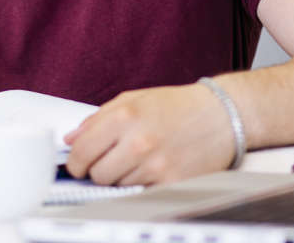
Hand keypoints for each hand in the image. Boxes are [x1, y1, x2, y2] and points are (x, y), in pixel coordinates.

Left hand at [63, 83, 235, 185]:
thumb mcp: (132, 100)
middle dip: (98, 170)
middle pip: (97, 174)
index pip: (81, 151)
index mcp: (124, 117)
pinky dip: (142, 185)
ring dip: (122, 177)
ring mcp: (157, 165)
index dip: (74, 162)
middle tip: (110, 160)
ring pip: (118, 186)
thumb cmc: (177, 106)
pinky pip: (141, 193)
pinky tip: (152, 169)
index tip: (77, 164)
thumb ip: (97, 119)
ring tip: (140, 158)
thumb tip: (71, 140)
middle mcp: (139, 142)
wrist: (221, 115)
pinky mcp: (173, 183)